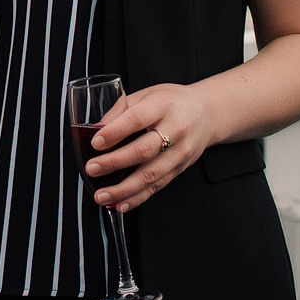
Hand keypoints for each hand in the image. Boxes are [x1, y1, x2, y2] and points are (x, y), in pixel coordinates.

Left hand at [84, 82, 214, 211]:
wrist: (207, 114)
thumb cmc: (171, 102)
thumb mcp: (147, 95)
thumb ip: (121, 109)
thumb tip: (95, 129)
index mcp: (163, 106)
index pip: (137, 119)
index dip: (115, 132)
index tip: (96, 143)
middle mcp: (175, 130)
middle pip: (143, 150)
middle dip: (115, 162)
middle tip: (92, 169)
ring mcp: (180, 152)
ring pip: (150, 175)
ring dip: (123, 189)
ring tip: (102, 195)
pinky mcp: (180, 169)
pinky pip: (157, 186)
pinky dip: (138, 198)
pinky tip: (121, 204)